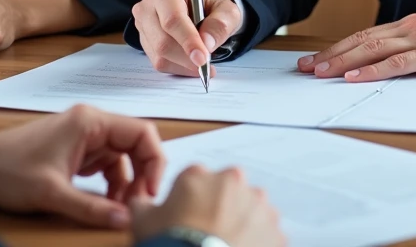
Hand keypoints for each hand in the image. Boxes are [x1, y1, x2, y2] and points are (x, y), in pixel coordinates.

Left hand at [0, 105, 164, 228]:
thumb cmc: (9, 171)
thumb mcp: (52, 194)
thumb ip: (91, 209)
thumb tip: (126, 221)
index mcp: (90, 122)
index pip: (142, 133)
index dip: (155, 162)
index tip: (151, 192)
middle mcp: (91, 123)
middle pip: (136, 144)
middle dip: (143, 175)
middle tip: (139, 205)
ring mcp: (84, 136)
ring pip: (123, 157)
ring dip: (127, 182)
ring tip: (122, 209)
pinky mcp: (76, 149)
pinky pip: (107, 164)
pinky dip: (112, 183)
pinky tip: (106, 203)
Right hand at [131, 0, 241, 76]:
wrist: (200, 13)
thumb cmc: (210, 8)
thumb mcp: (226, 10)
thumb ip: (222, 22)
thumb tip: (207, 42)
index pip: (173, 19)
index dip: (188, 41)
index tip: (203, 57)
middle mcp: (148, 7)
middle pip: (163, 41)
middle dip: (188, 57)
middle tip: (207, 64)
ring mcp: (143, 26)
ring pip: (160, 56)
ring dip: (185, 64)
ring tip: (203, 63)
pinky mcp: (145, 43)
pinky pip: (160, 63)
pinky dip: (179, 68)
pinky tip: (192, 63)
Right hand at [131, 165, 284, 246]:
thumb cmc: (171, 243)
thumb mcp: (142, 222)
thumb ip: (141, 204)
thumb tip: (139, 202)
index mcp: (200, 175)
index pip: (195, 181)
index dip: (189, 202)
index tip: (185, 219)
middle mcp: (234, 183)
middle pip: (227, 192)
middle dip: (220, 209)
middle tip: (206, 234)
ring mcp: (259, 207)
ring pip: (251, 212)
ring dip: (242, 226)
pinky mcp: (276, 232)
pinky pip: (268, 236)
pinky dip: (258, 244)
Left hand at [296, 5, 415, 81]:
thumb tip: (393, 60)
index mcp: (409, 25)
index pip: (365, 35)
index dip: (338, 47)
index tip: (316, 59)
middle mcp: (409, 27)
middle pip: (360, 40)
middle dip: (330, 54)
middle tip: (304, 67)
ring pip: (371, 49)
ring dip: (342, 61)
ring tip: (320, 72)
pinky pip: (397, 63)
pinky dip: (373, 70)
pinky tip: (355, 76)